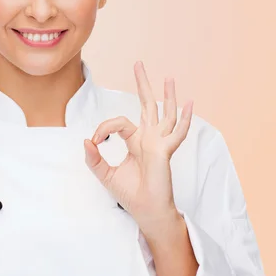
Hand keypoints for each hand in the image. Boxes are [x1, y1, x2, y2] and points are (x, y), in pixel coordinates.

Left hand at [83, 61, 192, 235]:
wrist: (146, 212)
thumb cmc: (130, 194)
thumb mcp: (105, 174)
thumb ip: (93, 158)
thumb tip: (85, 141)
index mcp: (136, 141)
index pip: (119, 122)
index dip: (104, 127)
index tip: (95, 141)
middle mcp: (149, 138)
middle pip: (147, 105)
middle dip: (143, 84)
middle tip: (139, 63)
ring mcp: (159, 143)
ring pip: (165, 113)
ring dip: (167, 95)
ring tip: (168, 77)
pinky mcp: (165, 152)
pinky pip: (177, 133)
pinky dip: (185, 119)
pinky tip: (190, 104)